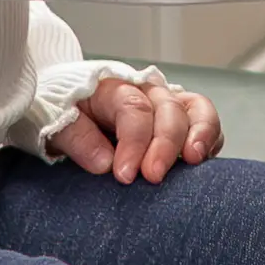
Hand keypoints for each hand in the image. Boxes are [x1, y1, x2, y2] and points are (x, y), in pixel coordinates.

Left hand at [56, 74, 220, 183]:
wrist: (66, 107)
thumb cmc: (62, 115)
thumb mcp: (55, 123)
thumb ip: (77, 138)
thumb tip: (104, 162)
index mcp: (113, 88)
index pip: (133, 109)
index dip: (133, 143)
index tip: (125, 175)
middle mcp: (146, 91)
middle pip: (167, 109)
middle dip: (165, 144)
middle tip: (154, 176)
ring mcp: (167, 102)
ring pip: (195, 108)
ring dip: (199, 133)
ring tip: (195, 159)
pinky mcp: (181, 118)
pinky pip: (205, 121)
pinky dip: (209, 137)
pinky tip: (202, 159)